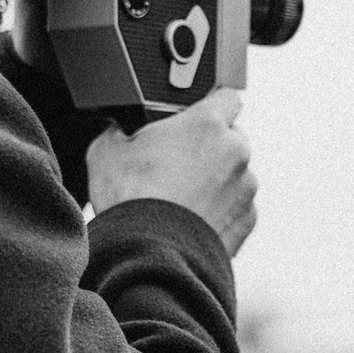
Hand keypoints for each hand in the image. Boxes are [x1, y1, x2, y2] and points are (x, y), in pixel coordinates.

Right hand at [88, 88, 256, 254]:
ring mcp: (245, 187)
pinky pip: (237, 207)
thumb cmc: (131, 201)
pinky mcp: (247, 220)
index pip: (226, 97)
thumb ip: (121, 131)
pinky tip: (192, 220)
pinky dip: (221, 211)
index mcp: (207, 123)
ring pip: (235, 174)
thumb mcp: (106, 151)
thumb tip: (118, 131)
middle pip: (231, 137)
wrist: (149, 256)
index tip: (197, 118)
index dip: (210, 106)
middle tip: (179, 164)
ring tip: (182, 199)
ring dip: (217, 181)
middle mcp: (235, 151)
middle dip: (210, 147)